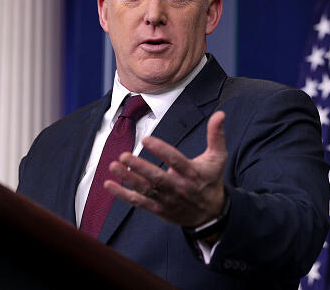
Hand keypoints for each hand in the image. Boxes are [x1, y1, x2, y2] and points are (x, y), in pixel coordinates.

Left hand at [104, 111, 226, 226]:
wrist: (210, 214)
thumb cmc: (211, 180)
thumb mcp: (218, 158)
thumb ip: (216, 135)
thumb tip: (220, 114)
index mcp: (192, 173)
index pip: (175, 160)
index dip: (161, 150)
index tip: (147, 139)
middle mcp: (178, 187)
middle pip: (157, 178)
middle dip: (140, 167)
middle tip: (124, 155)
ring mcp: (167, 200)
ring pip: (145, 190)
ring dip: (128, 179)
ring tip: (114, 166)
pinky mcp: (158, 208)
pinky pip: (138, 202)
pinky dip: (123, 194)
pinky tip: (109, 184)